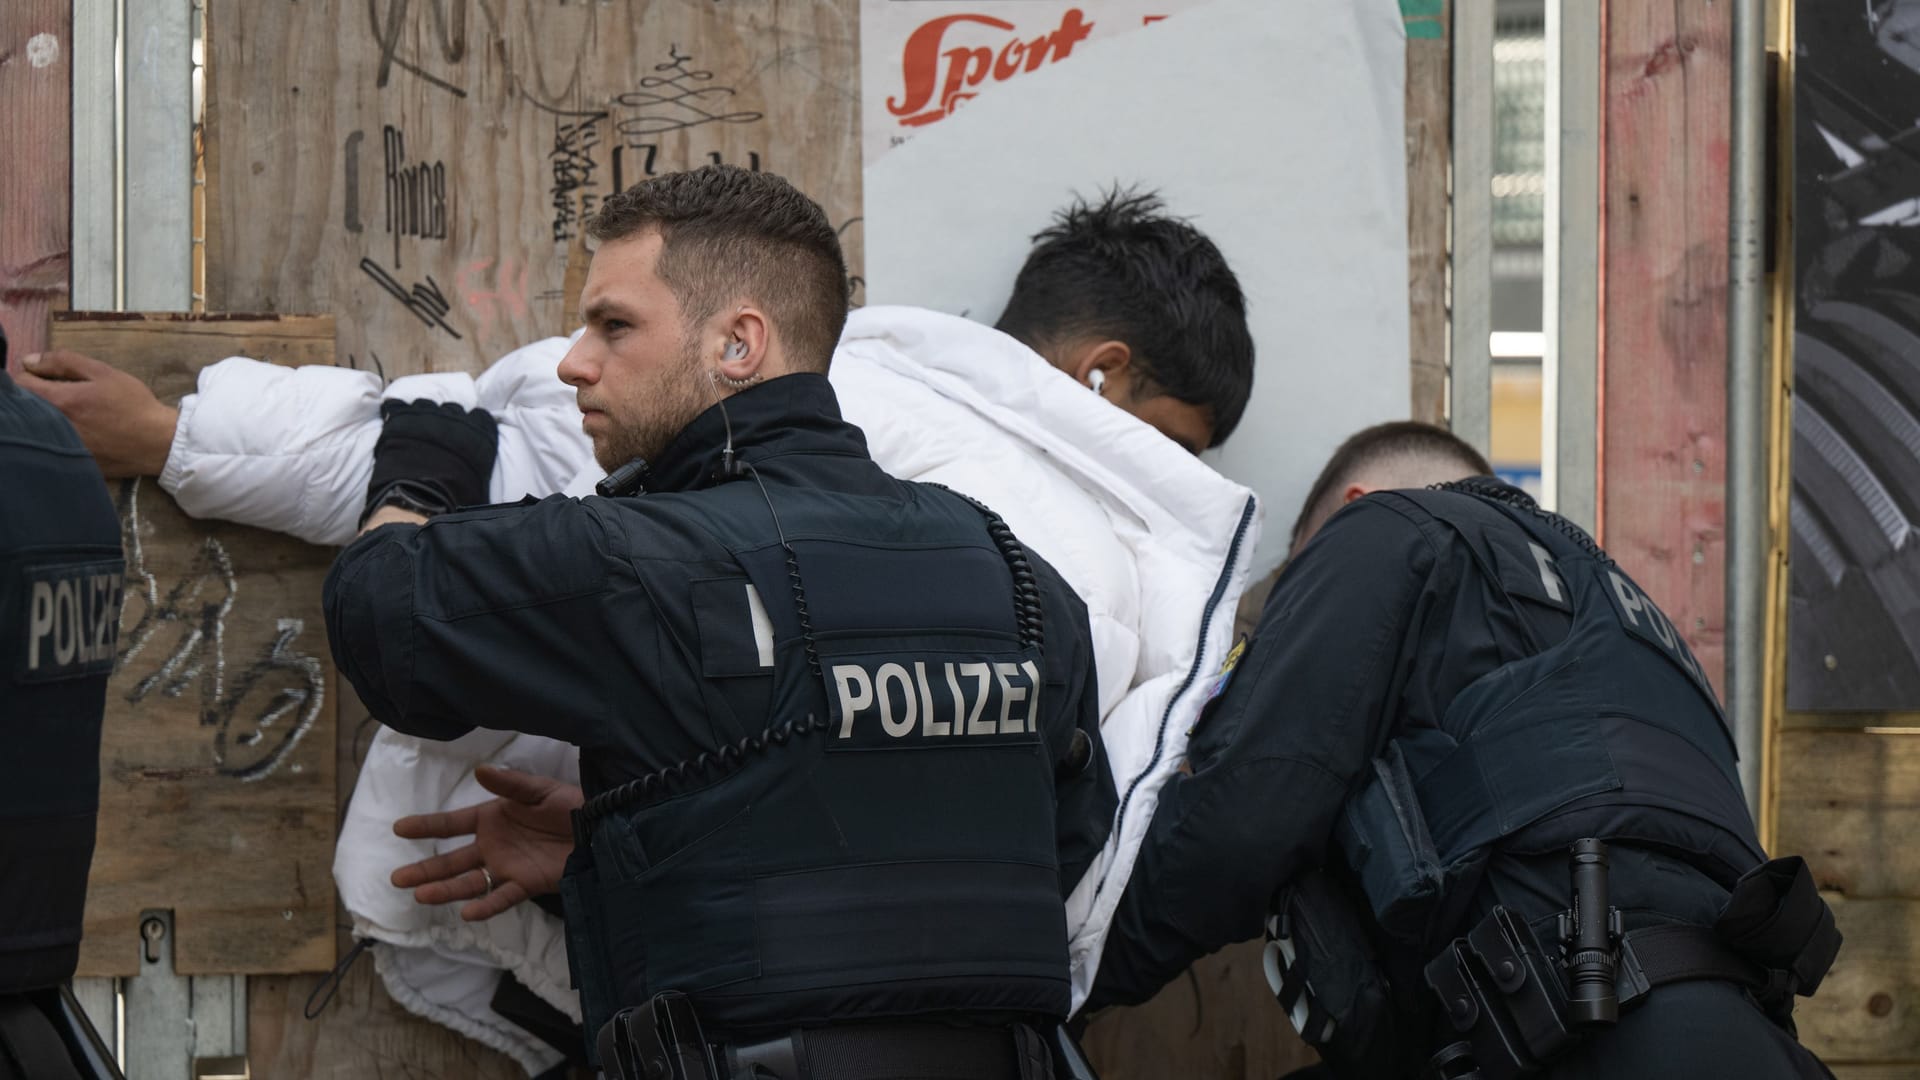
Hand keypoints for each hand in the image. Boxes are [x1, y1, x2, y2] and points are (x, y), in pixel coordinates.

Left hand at [13, 350, 178, 476]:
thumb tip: (28, 360)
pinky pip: (53, 446)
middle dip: (38, 397)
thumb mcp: (104, 373)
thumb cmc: (134, 404)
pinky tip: (81, 435)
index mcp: (61, 401)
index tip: (47, 376)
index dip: (32, 376)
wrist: (158, 442)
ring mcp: (62, 447)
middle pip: (26, 407)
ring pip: (37, 427)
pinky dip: (59, 438)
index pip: (21, 384)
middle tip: (63, 395)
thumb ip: (64, 361)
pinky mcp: (71, 463)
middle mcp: (55, 426)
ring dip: (47, 418)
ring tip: (73, 416)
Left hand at [361, 399, 498, 525]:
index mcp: (478, 431)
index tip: (466, 436)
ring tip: (415, 430)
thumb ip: (478, 463)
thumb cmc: (455, 495)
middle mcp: (455, 417)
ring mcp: (426, 415)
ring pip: (425, 404)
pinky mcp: (400, 418)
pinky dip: (395, 411)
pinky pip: (395, 405)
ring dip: (423, 415)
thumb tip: (474, 465)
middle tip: (439, 438)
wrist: (420, 495)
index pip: (480, 416)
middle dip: (447, 420)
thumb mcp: (479, 480)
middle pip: (452, 408)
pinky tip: (392, 420)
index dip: (473, 426)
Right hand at [389, 765, 581, 921]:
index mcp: (491, 818)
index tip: (398, 828)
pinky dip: (485, 906)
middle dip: (425, 870)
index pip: (451, 824)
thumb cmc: (569, 804)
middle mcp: (493, 845)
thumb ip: (509, 783)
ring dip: (446, 890)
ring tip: (421, 895)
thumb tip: (480, 770)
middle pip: (452, 860)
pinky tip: (466, 912)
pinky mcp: (526, 884)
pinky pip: (501, 897)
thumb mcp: (539, 789)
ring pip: (469, 882)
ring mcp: (507, 867)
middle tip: (398, 878)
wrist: (599, 827)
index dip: (426, 826)